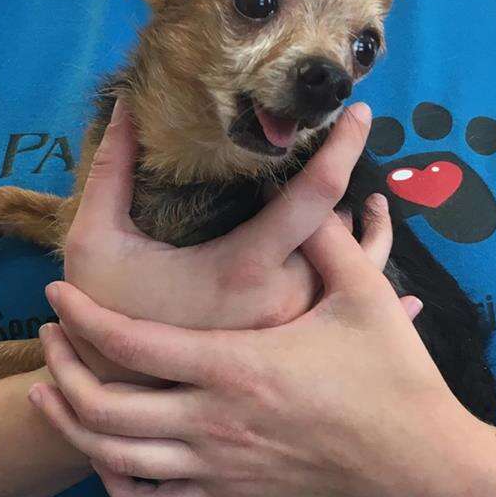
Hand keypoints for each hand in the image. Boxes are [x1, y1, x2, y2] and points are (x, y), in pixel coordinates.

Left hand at [28, 211, 495, 496]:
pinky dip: (114, 482)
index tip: (57, 294)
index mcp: (236, 367)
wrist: (418, 470)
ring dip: (71, 425)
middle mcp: (213, 423)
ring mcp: (217, 467)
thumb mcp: (366, 298)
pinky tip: (105, 457)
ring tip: (51, 390)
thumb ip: (329, 241)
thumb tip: (309, 194)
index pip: (131, 343)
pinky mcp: (230, 496)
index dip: (82, 317)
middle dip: (62, 369)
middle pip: (104, 407)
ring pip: (114, 459)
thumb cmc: (394, 382)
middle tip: (48, 338)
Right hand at [64, 99, 373, 332]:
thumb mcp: (96, 239)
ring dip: (369, 239)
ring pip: (358, 279)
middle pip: (347, 237)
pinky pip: (351, 319)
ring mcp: (295, 330)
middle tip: (357, 163)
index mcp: (244, 267)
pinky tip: (399, 287)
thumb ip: (112, 169)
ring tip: (375, 209)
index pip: (315, 196)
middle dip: (354, 195)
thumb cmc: (106, 314)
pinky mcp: (297, 352)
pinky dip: (374, 292)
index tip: (359, 111)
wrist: (119, 392)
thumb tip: (123, 104)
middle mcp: (283, 301)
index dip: (343, 147)